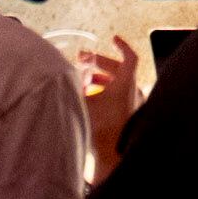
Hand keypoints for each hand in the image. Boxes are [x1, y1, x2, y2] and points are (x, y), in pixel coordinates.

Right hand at [83, 35, 142, 171]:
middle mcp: (133, 92)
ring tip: (83, 81)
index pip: (130, 57)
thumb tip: (63, 75)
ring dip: (101, 79)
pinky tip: (90, 99)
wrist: (113, 159)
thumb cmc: (101, 129)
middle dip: (99, 63)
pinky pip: (119, 99)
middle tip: (81, 60)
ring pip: (118, 85)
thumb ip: (74, 87)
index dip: (121, 46)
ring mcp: (133, 106)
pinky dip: (106, 93)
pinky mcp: (129, 119)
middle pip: (119, 69)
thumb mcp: (83, 102)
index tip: (112, 39)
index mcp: (126, 84)